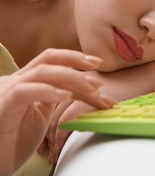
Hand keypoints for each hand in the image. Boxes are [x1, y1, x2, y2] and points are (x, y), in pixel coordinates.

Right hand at [0, 49, 115, 174]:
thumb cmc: (15, 142)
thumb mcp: (42, 115)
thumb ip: (56, 98)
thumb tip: (88, 91)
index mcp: (26, 81)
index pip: (54, 62)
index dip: (76, 61)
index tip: (99, 64)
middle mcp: (15, 81)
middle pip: (48, 59)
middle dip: (76, 62)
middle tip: (99, 77)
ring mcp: (6, 92)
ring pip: (41, 72)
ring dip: (71, 77)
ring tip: (92, 88)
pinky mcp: (1, 107)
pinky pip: (24, 91)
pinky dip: (47, 91)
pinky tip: (66, 96)